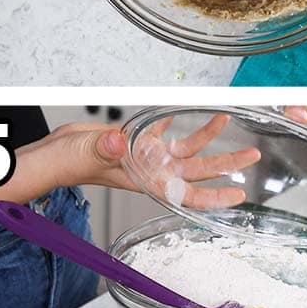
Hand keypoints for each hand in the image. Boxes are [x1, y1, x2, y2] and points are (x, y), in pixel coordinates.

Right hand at [30, 117, 260, 208]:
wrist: (53, 154)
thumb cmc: (69, 163)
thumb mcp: (90, 153)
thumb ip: (107, 148)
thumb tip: (119, 141)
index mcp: (147, 180)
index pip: (188, 194)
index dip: (215, 198)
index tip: (239, 196)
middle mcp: (153, 169)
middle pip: (199, 170)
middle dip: (227, 164)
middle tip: (253, 156)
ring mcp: (148, 156)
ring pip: (189, 149)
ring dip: (209, 137)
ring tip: (227, 122)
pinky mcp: (139, 140)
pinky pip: (168, 131)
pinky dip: (182, 121)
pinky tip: (195, 110)